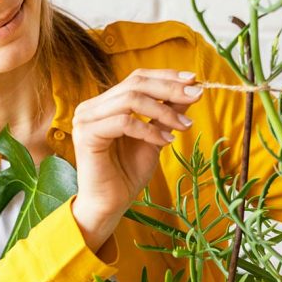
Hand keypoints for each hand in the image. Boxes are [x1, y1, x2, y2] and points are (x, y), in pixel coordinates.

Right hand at [70, 68, 201, 250]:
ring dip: (164, 111)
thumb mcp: (156, 136)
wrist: (111, 205)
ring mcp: (86, 118)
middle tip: (195, 95)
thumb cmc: (129, 172)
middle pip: (135, 83)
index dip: (166, 76)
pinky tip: (166, 141)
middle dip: (170, 89)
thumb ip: (168, 112)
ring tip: (184, 126)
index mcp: (106, 103)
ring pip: (131, 100)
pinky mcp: (86, 134)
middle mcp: (92, 106)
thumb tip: (191, 90)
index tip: (194, 80)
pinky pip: (124, 122)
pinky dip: (149, 129)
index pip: (137, 77)